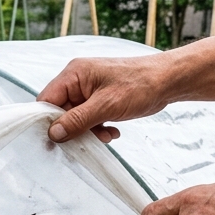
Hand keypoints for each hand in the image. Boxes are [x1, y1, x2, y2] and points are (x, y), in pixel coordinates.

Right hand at [37, 56, 171, 142]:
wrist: (167, 81)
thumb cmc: (139, 85)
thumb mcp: (106, 105)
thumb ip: (77, 120)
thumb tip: (53, 134)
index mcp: (74, 74)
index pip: (47, 100)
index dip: (47, 121)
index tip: (54, 140)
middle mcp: (78, 80)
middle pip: (60, 111)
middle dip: (73, 128)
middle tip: (86, 140)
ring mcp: (89, 90)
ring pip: (75, 118)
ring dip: (88, 131)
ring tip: (105, 134)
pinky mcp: (100, 99)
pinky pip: (89, 118)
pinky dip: (98, 128)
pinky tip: (112, 131)